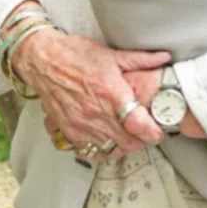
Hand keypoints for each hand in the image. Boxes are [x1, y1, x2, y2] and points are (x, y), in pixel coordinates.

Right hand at [12, 29, 170, 161]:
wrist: (42, 60)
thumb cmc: (76, 54)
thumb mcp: (111, 54)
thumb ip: (140, 59)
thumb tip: (163, 57)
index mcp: (111, 94)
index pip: (138, 125)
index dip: (152, 132)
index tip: (157, 132)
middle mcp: (96, 114)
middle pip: (127, 143)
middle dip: (140, 140)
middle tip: (143, 131)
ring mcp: (81, 126)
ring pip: (110, 151)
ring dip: (121, 146)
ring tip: (125, 135)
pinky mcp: (68, 132)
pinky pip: (89, 152)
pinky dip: (100, 149)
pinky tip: (104, 138)